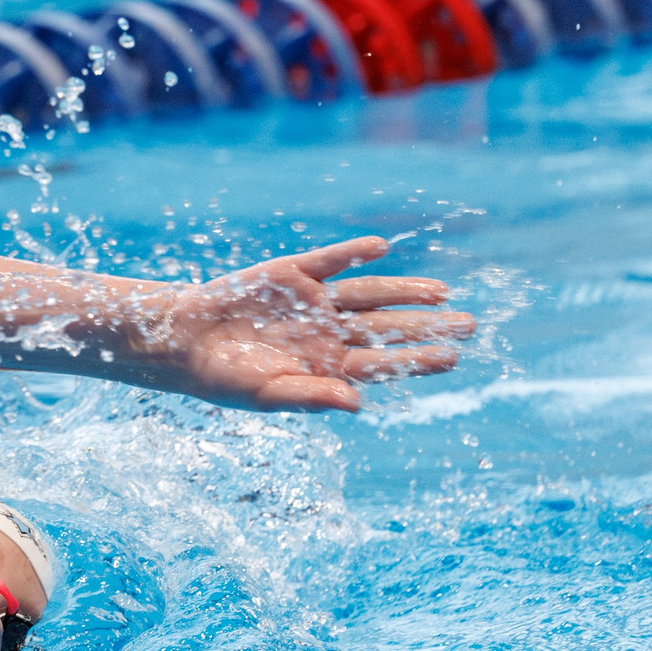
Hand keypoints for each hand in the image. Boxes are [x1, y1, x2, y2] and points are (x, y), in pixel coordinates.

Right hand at [135, 236, 471, 412]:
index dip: (416, 360)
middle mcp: (328, 332)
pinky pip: (330, 260)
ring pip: (368, 294)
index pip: (381, 362)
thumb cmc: (223, 378)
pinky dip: (354, 252)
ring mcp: (312, 301)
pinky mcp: (291, 273)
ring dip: (404, 290)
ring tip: (443, 292)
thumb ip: (311, 396)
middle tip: (470, 324)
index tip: (452, 357)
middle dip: (426, 325)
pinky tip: (382, 247)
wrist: (182, 341)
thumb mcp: (266, 395)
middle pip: (385, 327)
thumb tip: (358, 403)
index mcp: (327, 366)